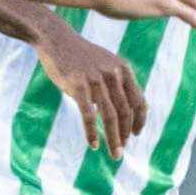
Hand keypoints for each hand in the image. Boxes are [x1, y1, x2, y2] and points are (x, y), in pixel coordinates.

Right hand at [37, 22, 145, 155]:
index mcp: (123, 69)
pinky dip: (92, 133)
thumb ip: (117, 82)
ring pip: (110, 116)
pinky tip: (94, 145)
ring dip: (114, 138)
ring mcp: (95, 80)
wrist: (56, 39)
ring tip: (115, 154)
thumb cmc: (80, 55)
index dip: (139, 120)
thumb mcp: (105, 63)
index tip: (136, 134)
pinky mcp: (77, 86)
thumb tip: (124, 108)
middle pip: (125, 111)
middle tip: (121, 151)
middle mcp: (112, 74)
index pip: (138, 100)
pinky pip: (89, 115)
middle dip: (125, 134)